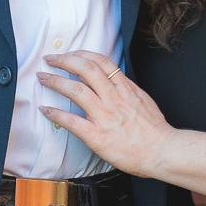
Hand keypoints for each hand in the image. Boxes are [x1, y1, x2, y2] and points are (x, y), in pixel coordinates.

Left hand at [38, 51, 172, 177]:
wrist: (163, 152)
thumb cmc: (156, 132)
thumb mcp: (144, 101)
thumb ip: (128, 91)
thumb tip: (117, 83)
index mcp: (126, 89)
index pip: (102, 62)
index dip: (82, 54)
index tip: (71, 53)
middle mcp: (114, 98)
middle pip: (86, 69)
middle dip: (65, 60)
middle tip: (50, 59)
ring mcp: (105, 116)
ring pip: (76, 90)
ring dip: (56, 81)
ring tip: (43, 77)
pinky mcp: (97, 135)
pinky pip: (72, 121)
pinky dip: (56, 114)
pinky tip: (46, 110)